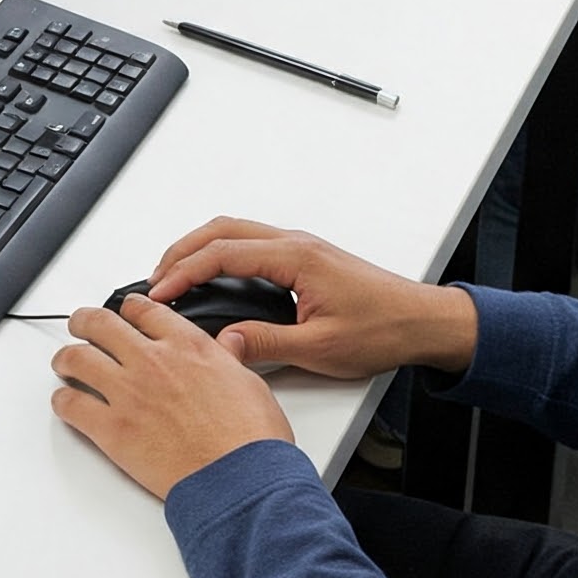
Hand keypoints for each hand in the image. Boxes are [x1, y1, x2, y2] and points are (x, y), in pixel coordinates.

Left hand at [51, 294, 293, 499]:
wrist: (239, 479)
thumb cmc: (250, 439)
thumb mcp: (250, 382)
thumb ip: (228, 358)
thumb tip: (228, 346)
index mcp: (187, 345)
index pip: (144, 310)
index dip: (129, 308)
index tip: (125, 312)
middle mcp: (152, 360)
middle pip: (101, 324)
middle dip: (85, 322)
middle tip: (81, 325)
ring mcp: (128, 393)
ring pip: (77, 359)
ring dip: (66, 357)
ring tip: (63, 361)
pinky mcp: (112, 430)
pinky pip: (71, 406)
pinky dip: (63, 402)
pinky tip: (65, 403)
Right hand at [147, 217, 478, 378]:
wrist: (423, 322)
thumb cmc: (383, 330)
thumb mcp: (321, 347)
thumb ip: (267, 344)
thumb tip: (222, 343)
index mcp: (295, 257)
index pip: (222, 254)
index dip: (183, 272)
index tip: (158, 292)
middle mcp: (295, 243)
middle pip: (221, 230)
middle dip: (180, 251)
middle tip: (154, 280)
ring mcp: (300, 247)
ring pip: (234, 231)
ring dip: (199, 248)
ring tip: (174, 277)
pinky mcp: (304, 257)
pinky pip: (250, 242)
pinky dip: (220, 253)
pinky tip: (213, 276)